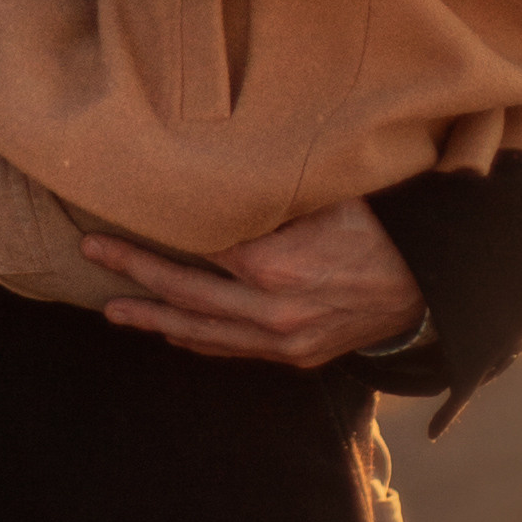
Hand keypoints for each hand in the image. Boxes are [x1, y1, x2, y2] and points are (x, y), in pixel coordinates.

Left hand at [85, 196, 426, 371]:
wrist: (431, 286)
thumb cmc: (379, 227)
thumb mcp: (327, 193)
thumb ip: (271, 189)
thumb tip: (218, 165)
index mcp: (273, 264)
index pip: (195, 247)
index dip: (151, 234)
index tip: (113, 218)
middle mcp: (271, 310)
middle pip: (184, 291)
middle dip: (133, 272)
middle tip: (90, 254)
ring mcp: (282, 340)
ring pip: (202, 332)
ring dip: (153, 318)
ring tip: (113, 310)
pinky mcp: (295, 356)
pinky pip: (233, 351)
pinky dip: (197, 343)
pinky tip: (169, 333)